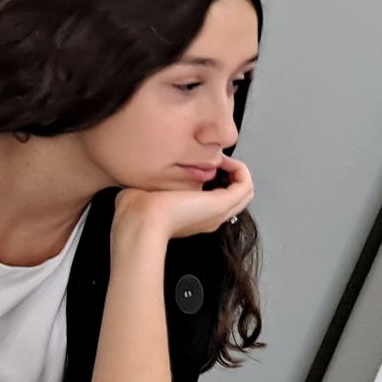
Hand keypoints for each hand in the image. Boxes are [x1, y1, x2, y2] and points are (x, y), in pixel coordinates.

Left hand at [113, 156, 253, 242]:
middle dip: (228, 171)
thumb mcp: (145, 192)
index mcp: (190, 216)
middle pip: (233, 195)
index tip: (203, 162)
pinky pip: (245, 186)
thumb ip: (149, 184)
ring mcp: (217, 213)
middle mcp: (207, 217)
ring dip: (237, 170)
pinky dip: (240, 170)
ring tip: (223, 158)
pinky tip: (225, 160)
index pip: (214, 198)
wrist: (140, 223)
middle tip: (216, 158)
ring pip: (243, 191)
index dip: (214, 177)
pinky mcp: (221, 204)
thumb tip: (143, 177)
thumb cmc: (135, 212)